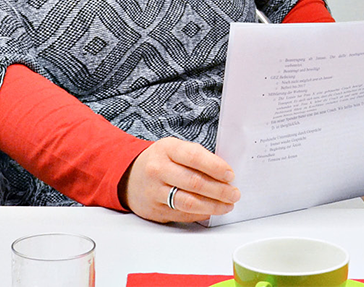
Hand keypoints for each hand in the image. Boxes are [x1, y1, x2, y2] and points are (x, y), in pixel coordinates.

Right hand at [121, 137, 239, 223]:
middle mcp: (158, 170)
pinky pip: (182, 214)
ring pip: (189, 202)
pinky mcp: (154, 210)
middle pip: (195, 183)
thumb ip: (197, 157)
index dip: (216, 167)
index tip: (230, 175)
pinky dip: (201, 214)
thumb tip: (224, 174)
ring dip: (213, 206)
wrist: (129, 177)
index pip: (195, 157)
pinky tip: (211, 211)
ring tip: (227, 205)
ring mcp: (155, 192)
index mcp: (167, 150)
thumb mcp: (175, 149)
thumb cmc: (160, 161)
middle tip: (234, 193)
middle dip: (220, 190)